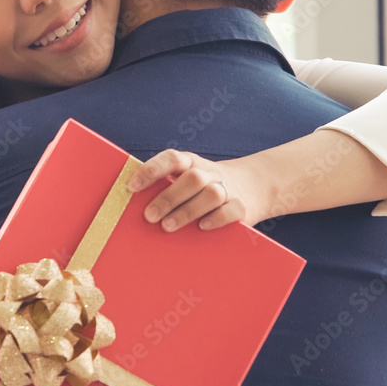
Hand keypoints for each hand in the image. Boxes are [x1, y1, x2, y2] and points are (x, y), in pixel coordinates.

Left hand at [127, 150, 259, 231]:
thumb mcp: (187, 178)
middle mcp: (210, 172)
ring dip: (187, 210)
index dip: (151, 170)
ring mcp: (228, 188)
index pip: (171, 158)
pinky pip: (232, 209)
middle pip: (192, 178)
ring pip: (211, 194)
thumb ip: (165, 186)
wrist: (255, 185)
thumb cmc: (204, 187)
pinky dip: (217, 218)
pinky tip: (202, 226)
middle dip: (168, 197)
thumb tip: (131, 203)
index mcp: (191, 162)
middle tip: (149, 216)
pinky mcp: (243, 205)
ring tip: (167, 226)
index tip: (132, 187)